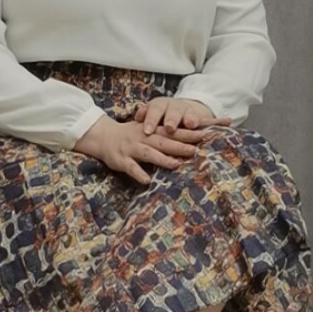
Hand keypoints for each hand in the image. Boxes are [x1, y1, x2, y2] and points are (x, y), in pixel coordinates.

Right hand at [74, 111, 223, 185]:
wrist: (104, 136)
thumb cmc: (133, 136)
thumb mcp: (150, 131)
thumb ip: (169, 136)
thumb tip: (194, 142)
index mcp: (154, 131)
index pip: (175, 131)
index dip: (191, 132)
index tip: (208, 134)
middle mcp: (144, 137)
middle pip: (164, 141)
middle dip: (180, 145)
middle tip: (196, 150)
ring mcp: (133, 148)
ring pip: (149, 153)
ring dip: (162, 159)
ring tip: (176, 165)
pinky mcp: (121, 159)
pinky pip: (130, 167)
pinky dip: (138, 173)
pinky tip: (147, 180)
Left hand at [132, 97, 231, 135]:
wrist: (186, 108)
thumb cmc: (163, 117)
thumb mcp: (153, 117)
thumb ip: (146, 117)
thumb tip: (136, 117)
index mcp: (161, 106)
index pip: (154, 110)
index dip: (151, 119)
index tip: (147, 130)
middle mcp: (175, 107)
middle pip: (172, 111)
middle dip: (171, 119)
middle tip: (169, 128)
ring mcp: (190, 112)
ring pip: (191, 114)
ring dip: (191, 118)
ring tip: (191, 123)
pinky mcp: (204, 118)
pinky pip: (211, 121)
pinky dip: (219, 121)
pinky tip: (227, 122)